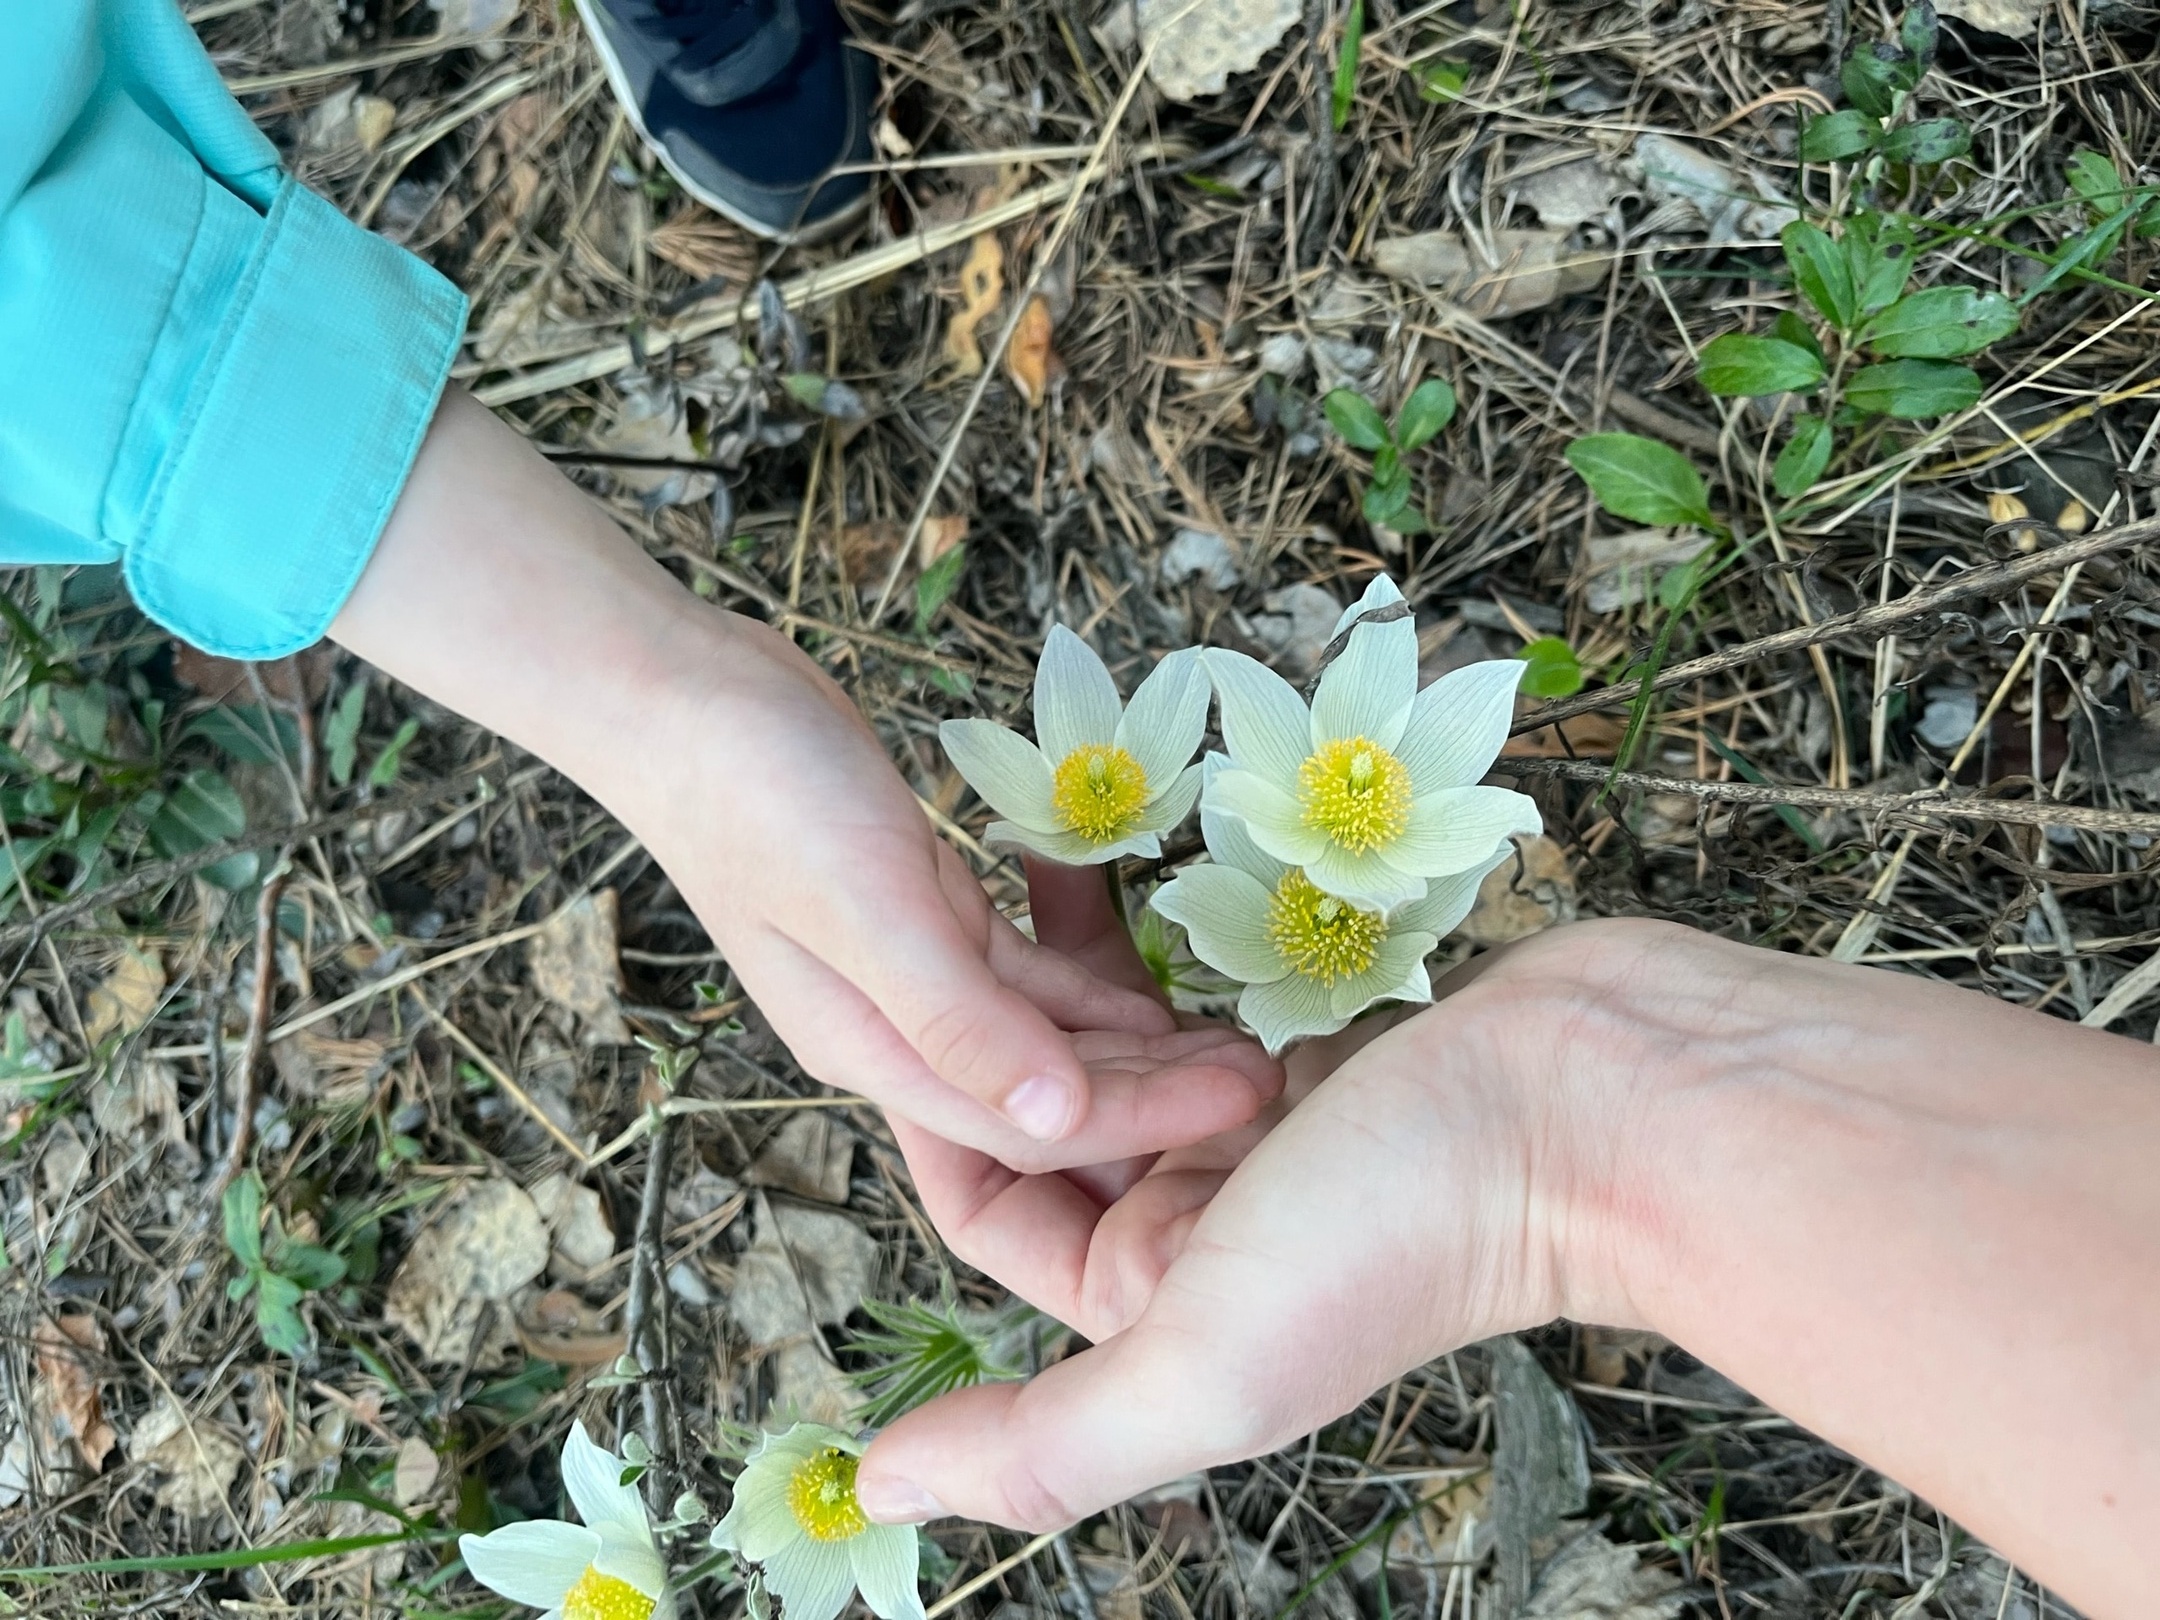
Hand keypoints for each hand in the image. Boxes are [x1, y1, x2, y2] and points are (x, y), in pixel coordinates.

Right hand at [643, 635, 1282, 1170]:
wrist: (680, 693)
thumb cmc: (759, 794)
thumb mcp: (867, 906)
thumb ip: (956, 1017)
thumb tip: (1059, 1118)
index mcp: (874, 1050)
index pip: (1029, 1122)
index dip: (1143, 1116)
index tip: (1249, 1096)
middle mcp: (893, 1029)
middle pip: (1044, 1089)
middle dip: (1154, 1093)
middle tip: (1269, 1075)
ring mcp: (905, 971)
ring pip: (1041, 1033)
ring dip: (1133, 1042)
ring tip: (1235, 1036)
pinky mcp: (921, 907)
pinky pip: (1022, 968)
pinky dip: (1085, 981)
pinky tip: (1153, 984)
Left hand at [857, 922, 2159, 1619]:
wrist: (1594, 1106)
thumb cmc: (1395, 1235)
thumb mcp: (1202, 1366)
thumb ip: (1042, 1444)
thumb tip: (876, 1492)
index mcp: (1157, 1309)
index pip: (997, 1215)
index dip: (941, 1125)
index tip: (909, 1007)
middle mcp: (1204, 1232)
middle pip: (1058, 1128)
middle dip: (1012, 1033)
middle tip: (973, 908)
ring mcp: (1266, 1137)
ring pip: (1124, 1056)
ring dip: (1077, 982)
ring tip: (1033, 876)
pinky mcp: (1322, 1056)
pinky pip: (1203, 1004)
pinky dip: (1162, 954)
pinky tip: (1128, 880)